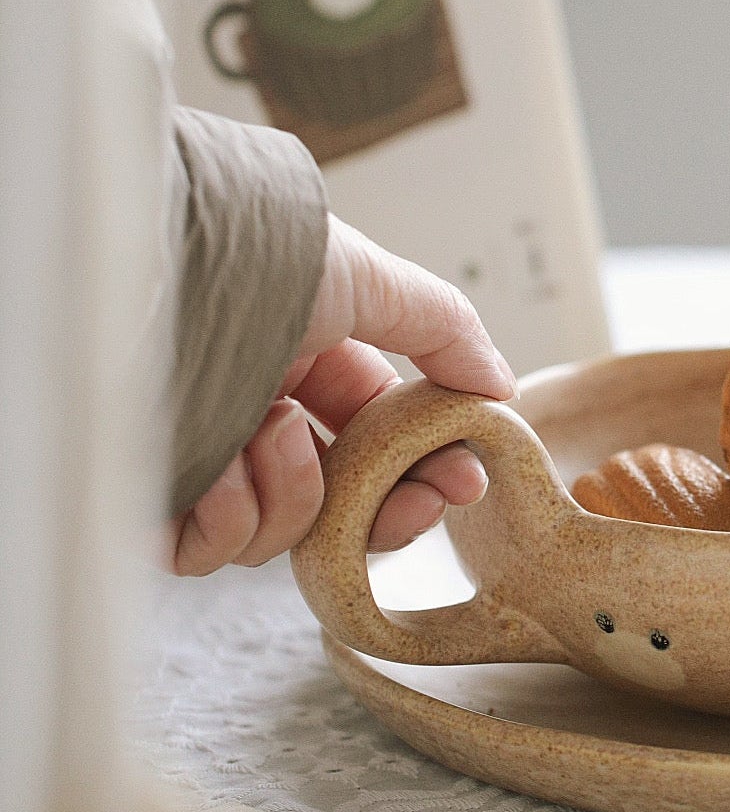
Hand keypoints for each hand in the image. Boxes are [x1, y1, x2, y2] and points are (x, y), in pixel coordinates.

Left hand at [168, 217, 517, 575]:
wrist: (154, 268)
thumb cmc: (250, 258)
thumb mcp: (373, 280)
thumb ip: (447, 331)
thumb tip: (499, 387)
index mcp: (299, 364)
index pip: (374, 441)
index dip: (423, 471)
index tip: (463, 483)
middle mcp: (249, 415)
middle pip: (338, 505)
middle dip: (385, 509)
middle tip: (416, 504)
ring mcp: (200, 461)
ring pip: (278, 534)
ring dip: (295, 491)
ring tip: (272, 430)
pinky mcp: (148, 502)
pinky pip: (208, 553)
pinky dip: (228, 516)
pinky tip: (221, 464)